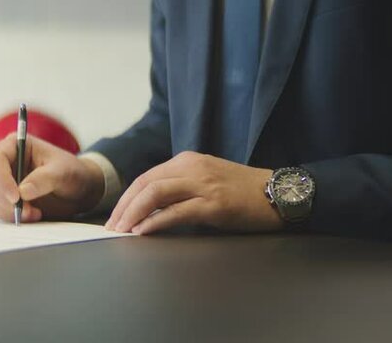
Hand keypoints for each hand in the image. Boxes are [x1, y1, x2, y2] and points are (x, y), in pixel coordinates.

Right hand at [0, 134, 104, 221]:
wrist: (77, 190)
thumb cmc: (71, 173)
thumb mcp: (63, 173)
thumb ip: (44, 179)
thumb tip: (22, 192)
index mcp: (16, 145)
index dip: (2, 179)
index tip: (16, 198)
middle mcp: (4, 161)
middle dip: (6, 200)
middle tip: (28, 211)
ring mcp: (1, 179)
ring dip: (7, 210)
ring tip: (34, 214)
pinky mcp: (2, 197)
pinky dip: (8, 215)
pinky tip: (29, 215)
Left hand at [104, 151, 281, 233]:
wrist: (280, 193)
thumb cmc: (244, 192)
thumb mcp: (207, 180)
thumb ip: (181, 187)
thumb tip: (151, 208)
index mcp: (188, 161)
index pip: (146, 177)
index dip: (126, 198)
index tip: (115, 216)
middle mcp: (192, 167)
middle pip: (145, 184)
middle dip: (123, 207)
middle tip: (111, 227)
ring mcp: (203, 184)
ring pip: (155, 194)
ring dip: (133, 213)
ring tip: (122, 231)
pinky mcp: (214, 204)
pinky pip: (176, 211)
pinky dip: (155, 221)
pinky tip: (143, 232)